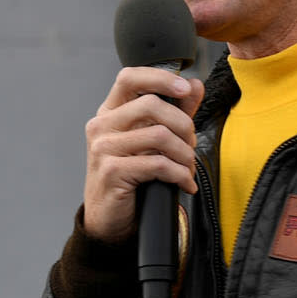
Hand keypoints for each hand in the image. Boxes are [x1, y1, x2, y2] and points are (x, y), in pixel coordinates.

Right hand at [81, 69, 203, 242]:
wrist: (109, 219)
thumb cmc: (129, 177)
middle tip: (191, 145)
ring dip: (185, 154)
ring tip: (188, 167)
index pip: (129, 78)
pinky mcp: (112, 172)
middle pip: (151, 105)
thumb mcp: (151, 140)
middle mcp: (102, 126)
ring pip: (159, 135)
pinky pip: (158, 164)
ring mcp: (104, 149)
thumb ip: (173, 111)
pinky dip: (180, 174)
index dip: (160, 78)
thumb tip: (194, 85)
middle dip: (183, 125)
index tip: (185, 89)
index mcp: (109, 113)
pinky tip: (184, 183)